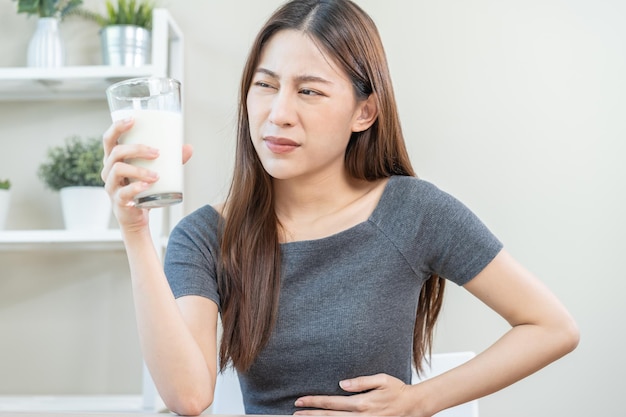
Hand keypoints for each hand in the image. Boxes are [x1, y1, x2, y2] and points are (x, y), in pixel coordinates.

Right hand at [101, 118, 192, 232]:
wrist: (136, 218)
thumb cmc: (142, 190)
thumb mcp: (154, 172)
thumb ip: (170, 160)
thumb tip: (188, 147)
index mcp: (114, 160)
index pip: (109, 139)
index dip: (117, 127)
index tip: (133, 120)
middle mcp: (108, 171)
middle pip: (115, 152)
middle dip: (136, 149)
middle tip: (157, 153)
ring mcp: (111, 186)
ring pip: (118, 170)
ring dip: (139, 170)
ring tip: (156, 175)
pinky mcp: (118, 201)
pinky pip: (123, 192)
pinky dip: (136, 188)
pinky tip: (147, 187)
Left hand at [294, 373, 418, 415]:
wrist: (414, 406)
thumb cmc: (398, 390)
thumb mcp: (381, 379)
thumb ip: (361, 382)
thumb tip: (342, 384)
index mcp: (362, 402)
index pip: (331, 402)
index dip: (314, 402)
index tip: (300, 401)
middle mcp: (361, 416)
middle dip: (311, 415)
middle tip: (295, 414)